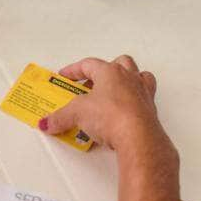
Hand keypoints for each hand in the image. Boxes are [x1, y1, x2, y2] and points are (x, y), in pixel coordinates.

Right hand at [39, 56, 176, 168]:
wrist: (138, 137)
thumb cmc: (112, 115)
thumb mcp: (77, 113)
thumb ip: (61, 116)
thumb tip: (49, 122)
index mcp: (111, 71)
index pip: (89, 64)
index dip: (74, 70)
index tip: (66, 76)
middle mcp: (129, 78)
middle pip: (119, 63)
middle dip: (105, 70)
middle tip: (92, 82)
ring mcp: (142, 94)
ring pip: (138, 77)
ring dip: (127, 80)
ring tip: (115, 90)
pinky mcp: (150, 112)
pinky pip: (143, 100)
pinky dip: (134, 103)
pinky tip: (126, 112)